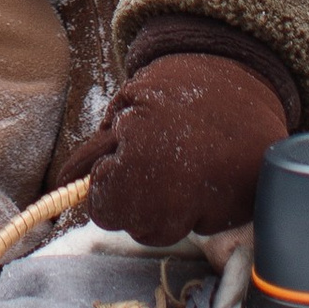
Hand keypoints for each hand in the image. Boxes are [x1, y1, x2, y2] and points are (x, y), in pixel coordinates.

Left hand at [57, 42, 294, 242]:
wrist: (240, 75)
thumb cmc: (177, 87)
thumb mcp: (127, 106)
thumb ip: (97, 149)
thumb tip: (68, 181)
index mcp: (137, 160)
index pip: (103, 211)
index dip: (105, 186)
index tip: (115, 164)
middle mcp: (171, 195)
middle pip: (136, 227)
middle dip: (133, 200)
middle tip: (148, 163)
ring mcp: (208, 207)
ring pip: (168, 231)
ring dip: (164, 210)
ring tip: (176, 169)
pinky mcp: (236, 212)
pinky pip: (203, 224)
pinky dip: (198, 207)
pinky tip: (202, 175)